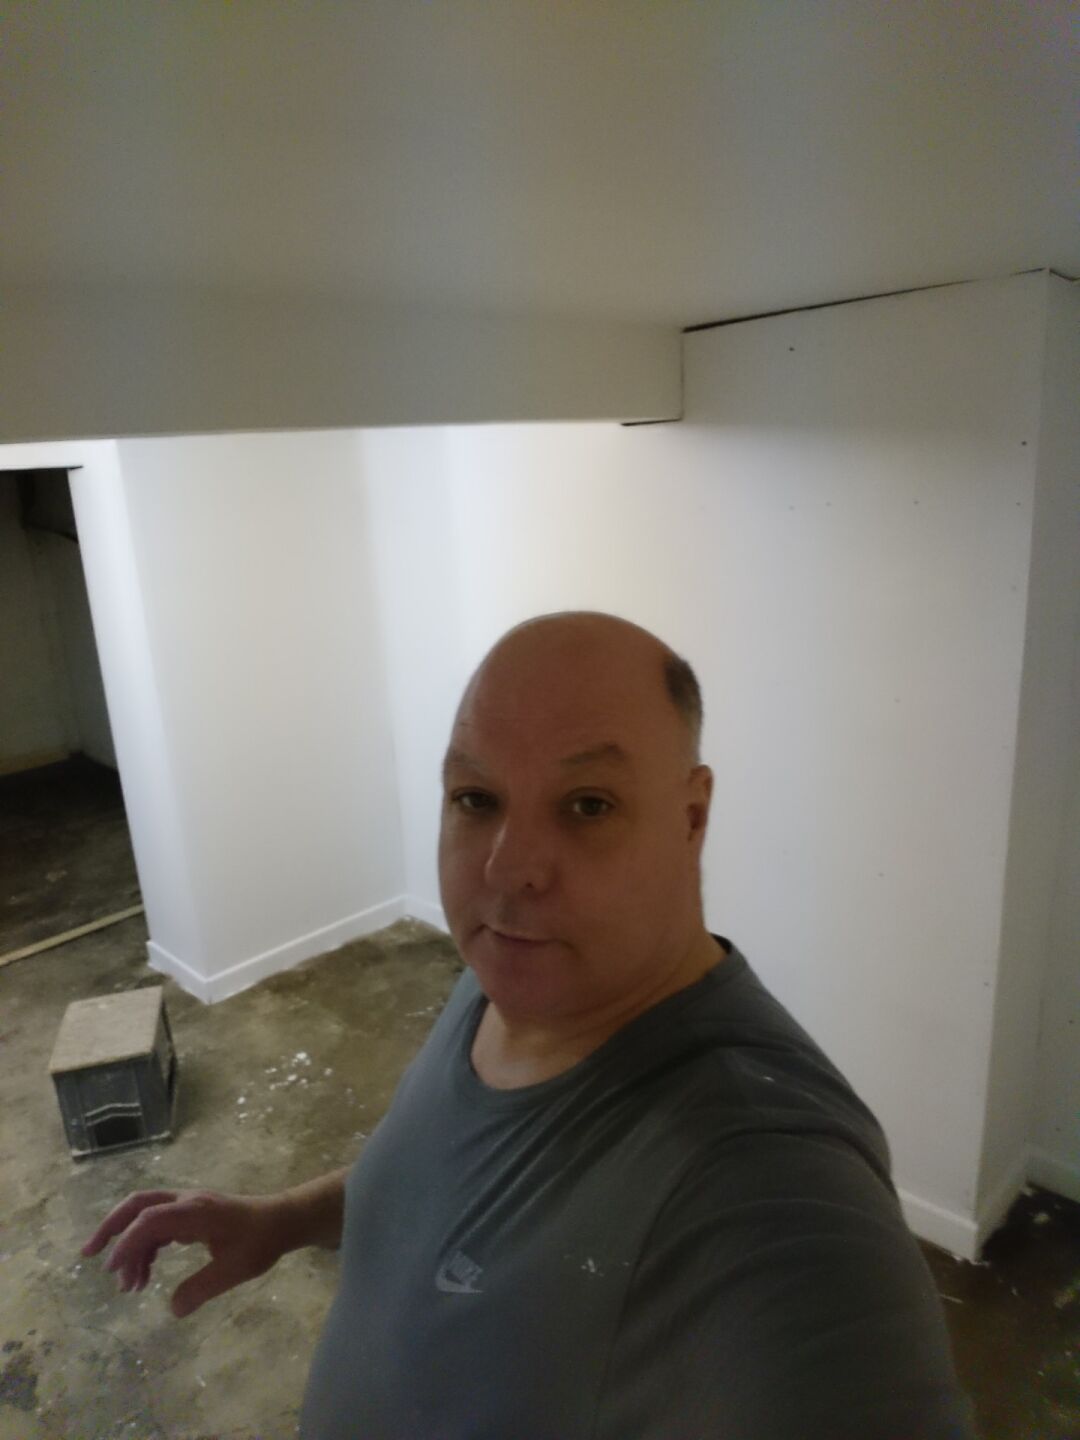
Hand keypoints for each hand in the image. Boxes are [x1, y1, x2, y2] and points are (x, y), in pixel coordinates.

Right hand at [81, 1188, 289, 1317]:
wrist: (281, 1220)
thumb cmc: (260, 1242)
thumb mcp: (234, 1270)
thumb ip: (201, 1289)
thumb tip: (171, 1309)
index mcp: (194, 1211)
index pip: (150, 1220)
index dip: (128, 1243)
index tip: (113, 1271)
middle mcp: (185, 1202)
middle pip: (138, 1204)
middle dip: (111, 1227)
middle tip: (89, 1254)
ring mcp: (186, 1205)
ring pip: (145, 1216)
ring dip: (131, 1247)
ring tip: (129, 1287)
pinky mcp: (189, 1214)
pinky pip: (157, 1225)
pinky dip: (145, 1247)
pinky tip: (144, 1275)